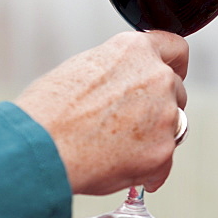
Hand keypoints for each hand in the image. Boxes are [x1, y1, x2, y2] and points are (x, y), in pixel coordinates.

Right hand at [14, 31, 188, 194]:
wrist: (41, 146)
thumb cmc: (49, 110)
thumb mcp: (83, 68)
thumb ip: (118, 71)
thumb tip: (127, 86)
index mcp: (135, 51)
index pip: (176, 48)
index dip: (175, 64)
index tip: (176, 74)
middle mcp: (157, 78)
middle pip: (176, 91)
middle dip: (159, 106)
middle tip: (128, 122)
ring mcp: (165, 115)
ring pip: (173, 126)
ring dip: (154, 136)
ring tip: (117, 147)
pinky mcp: (163, 150)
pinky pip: (164, 162)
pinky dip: (149, 169)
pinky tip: (124, 168)